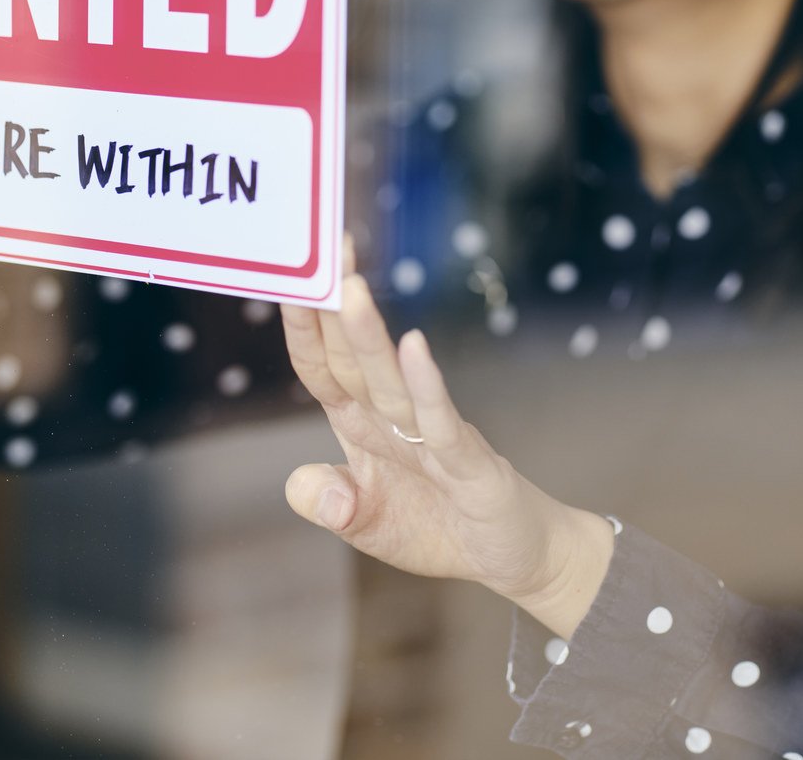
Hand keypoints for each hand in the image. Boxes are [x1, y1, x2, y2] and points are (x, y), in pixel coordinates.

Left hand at [279, 251, 614, 638]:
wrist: (514, 554)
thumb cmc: (439, 525)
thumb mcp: (369, 526)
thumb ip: (333, 505)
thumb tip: (300, 485)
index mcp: (364, 427)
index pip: (323, 371)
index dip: (303, 330)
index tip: (288, 279)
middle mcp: (395, 421)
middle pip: (355, 360)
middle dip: (335, 307)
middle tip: (323, 248)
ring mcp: (434, 437)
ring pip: (392, 380)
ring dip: (370, 335)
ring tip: (351, 288)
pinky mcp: (469, 464)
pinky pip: (442, 421)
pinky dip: (427, 385)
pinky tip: (415, 347)